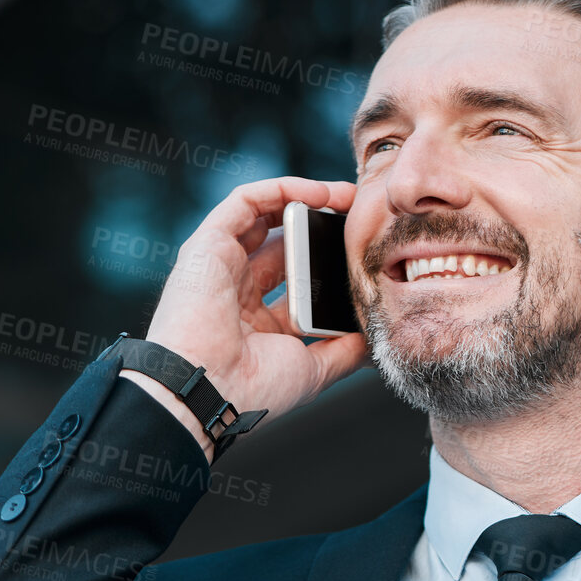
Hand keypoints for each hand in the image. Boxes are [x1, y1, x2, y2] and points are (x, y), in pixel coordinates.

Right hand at [131, 176, 370, 452]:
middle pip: (284, 245)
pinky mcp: (208, 243)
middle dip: (321, 227)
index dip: (327, 263)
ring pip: (264, 216)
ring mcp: (220, 265)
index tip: (361, 254)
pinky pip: (246, 202)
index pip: (297, 280)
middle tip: (358, 216)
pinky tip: (320, 194)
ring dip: (306, 200)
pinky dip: (283, 190)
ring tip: (346, 197)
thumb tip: (372, 337)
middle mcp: (237, 290)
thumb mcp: (313, 369)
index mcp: (258, 322)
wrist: (211, 390)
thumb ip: (343, 349)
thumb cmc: (255, 389)